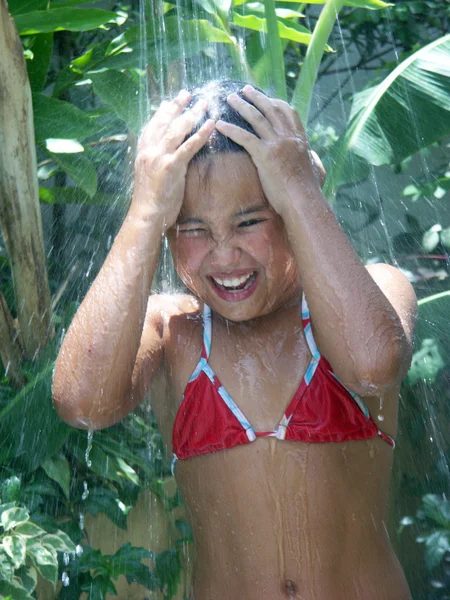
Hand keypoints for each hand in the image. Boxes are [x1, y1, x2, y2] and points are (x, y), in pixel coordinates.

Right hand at [131, 90, 213, 230]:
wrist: (146, 215)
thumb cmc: (150, 202)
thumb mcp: (149, 178)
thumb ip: (155, 164)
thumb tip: (164, 157)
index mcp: (142, 152)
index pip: (152, 125)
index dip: (162, 112)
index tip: (170, 101)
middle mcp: (149, 150)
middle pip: (164, 121)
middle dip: (177, 106)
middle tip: (188, 93)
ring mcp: (159, 157)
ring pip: (177, 129)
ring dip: (193, 114)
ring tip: (205, 104)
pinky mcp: (171, 166)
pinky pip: (189, 145)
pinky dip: (201, 133)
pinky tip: (212, 124)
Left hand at [215, 86, 325, 218]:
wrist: (303, 202)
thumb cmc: (307, 193)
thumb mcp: (315, 172)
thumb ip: (313, 162)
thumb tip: (315, 161)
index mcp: (300, 140)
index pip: (288, 113)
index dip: (276, 103)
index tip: (267, 98)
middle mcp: (289, 138)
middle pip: (271, 109)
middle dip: (257, 97)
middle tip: (244, 90)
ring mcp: (277, 145)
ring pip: (256, 118)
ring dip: (242, 106)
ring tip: (230, 98)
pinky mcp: (265, 155)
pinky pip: (245, 137)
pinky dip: (231, 129)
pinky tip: (220, 125)